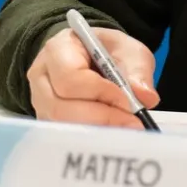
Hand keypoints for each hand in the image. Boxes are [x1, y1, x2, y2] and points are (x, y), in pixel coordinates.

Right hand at [27, 25, 159, 128]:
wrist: (92, 57)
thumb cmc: (107, 50)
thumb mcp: (128, 49)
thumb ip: (138, 70)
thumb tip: (146, 97)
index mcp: (58, 49)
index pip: (70, 77)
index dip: (100, 92)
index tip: (128, 101)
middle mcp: (41, 78)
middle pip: (61, 107)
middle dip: (101, 117)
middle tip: (133, 123)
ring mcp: (40, 103)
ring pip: (62, 126)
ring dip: (98, 130)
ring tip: (127, 129)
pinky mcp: (47, 123)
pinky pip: (65, 136)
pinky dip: (91, 137)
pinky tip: (113, 134)